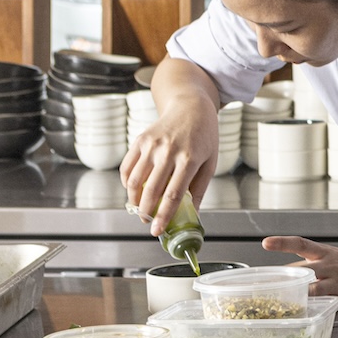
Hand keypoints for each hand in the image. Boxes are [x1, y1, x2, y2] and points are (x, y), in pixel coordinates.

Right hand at [121, 100, 219, 234]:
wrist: (190, 107)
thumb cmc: (204, 137)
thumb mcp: (210, 163)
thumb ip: (199, 189)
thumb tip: (191, 216)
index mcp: (190, 159)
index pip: (174, 194)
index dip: (163, 216)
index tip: (156, 231)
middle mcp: (169, 151)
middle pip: (151, 190)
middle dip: (146, 212)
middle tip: (146, 222)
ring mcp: (152, 145)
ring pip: (135, 180)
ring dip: (134, 200)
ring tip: (140, 208)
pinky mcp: (140, 140)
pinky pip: (127, 167)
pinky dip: (127, 183)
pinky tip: (134, 190)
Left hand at [260, 236, 337, 302]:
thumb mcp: (335, 256)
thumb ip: (314, 262)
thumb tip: (291, 273)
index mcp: (326, 252)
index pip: (301, 243)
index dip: (282, 243)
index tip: (266, 243)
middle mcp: (329, 265)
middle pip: (300, 270)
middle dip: (282, 279)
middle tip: (264, 287)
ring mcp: (337, 280)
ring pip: (311, 288)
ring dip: (296, 296)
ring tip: (281, 302)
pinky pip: (324, 301)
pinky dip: (313, 306)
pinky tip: (304, 311)